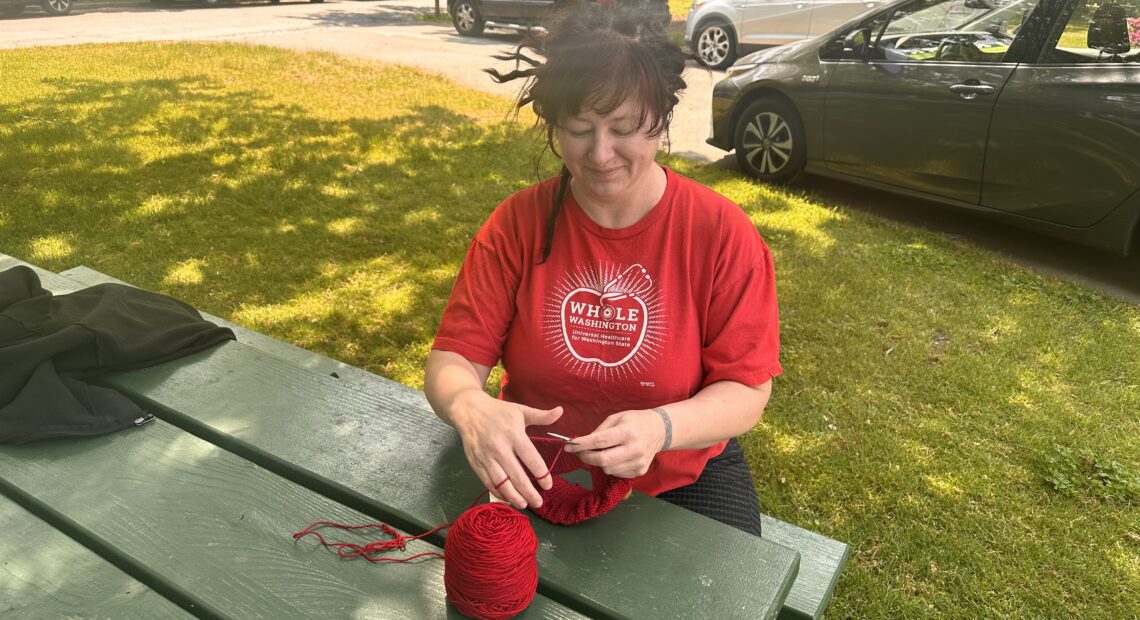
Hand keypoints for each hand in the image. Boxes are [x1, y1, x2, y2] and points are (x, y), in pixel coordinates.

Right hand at [452, 395, 562, 509]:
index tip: (548, 485)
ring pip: (501, 483)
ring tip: (524, 504)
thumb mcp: (520, 410)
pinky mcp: (475, 463)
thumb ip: (541, 416)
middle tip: (539, 502)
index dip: (541, 475)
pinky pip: (488, 482)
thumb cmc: (497, 411)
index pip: (531, 459)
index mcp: (514, 434)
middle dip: (529, 492)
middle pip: (517, 476)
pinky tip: (508, 498)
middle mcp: (499, 448)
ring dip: (513, 497)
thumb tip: (561, 411)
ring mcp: (486, 457)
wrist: (468, 410)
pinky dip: (498, 493)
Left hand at [564, 409, 665, 477]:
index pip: (600, 441)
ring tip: (597, 453)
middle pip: (603, 460)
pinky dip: (610, 466)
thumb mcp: (617, 417)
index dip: (581, 445)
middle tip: (578, 452)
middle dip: (585, 457)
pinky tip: (612, 457)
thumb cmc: (636, 421)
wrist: (660, 430)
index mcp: (627, 432)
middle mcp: (634, 449)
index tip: (568, 446)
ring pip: (608, 469)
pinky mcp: (640, 471)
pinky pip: (616, 473)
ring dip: (597, 462)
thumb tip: (581, 442)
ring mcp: (638, 462)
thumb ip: (599, 430)